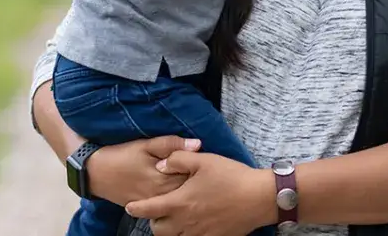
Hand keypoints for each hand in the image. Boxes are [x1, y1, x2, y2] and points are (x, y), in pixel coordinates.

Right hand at [87, 136, 201, 206]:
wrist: (96, 172)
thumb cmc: (122, 155)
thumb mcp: (145, 144)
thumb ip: (171, 144)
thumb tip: (198, 143)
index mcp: (164, 179)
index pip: (193, 177)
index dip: (202, 169)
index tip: (208, 162)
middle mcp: (161, 196)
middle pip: (188, 191)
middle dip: (197, 183)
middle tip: (204, 172)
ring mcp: (154, 205)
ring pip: (178, 201)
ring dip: (187, 192)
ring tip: (194, 182)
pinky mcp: (146, 209)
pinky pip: (166, 207)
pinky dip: (174, 200)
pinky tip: (179, 192)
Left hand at [124, 152, 275, 235]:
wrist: (258, 197)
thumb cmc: (231, 175)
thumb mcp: (204, 160)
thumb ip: (178, 159)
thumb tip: (160, 165)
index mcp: (181, 201)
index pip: (149, 209)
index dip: (136, 208)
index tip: (129, 206)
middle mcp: (186, 221)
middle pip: (158, 230)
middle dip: (154, 221)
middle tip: (158, 210)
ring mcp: (200, 233)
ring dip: (170, 230)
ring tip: (174, 217)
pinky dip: (187, 234)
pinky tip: (192, 224)